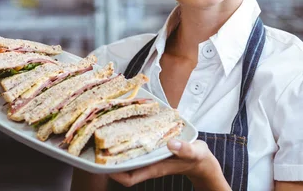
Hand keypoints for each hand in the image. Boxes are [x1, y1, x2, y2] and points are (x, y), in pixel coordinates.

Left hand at [109, 139, 229, 189]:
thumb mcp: (194, 152)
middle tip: (99, 140)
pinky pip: (136, 146)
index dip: (114, 173)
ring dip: (118, 146)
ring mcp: (150, 157)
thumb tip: (171, 144)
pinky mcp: (153, 149)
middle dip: (110, 157)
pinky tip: (128, 124)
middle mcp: (148, 164)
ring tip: (108, 130)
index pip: (129, 177)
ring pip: (128, 156)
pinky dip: (130, 138)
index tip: (103, 162)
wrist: (202, 160)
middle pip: (123, 166)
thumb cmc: (198, 158)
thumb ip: (184, 149)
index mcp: (155, 168)